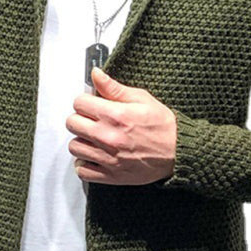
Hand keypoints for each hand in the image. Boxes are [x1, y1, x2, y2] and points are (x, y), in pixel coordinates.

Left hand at [66, 67, 176, 184]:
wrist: (179, 152)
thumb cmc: (163, 126)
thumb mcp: (141, 99)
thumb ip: (114, 88)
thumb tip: (96, 75)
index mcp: (115, 115)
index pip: (79, 103)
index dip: (84, 102)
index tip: (90, 105)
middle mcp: (108, 137)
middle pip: (72, 124)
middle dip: (80, 118)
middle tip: (91, 120)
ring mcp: (108, 158)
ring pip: (74, 147)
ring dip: (81, 140)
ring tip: (93, 138)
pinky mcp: (111, 176)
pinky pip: (82, 170)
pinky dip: (84, 163)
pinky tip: (93, 156)